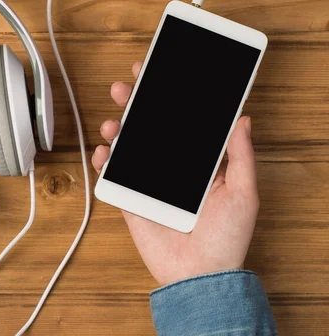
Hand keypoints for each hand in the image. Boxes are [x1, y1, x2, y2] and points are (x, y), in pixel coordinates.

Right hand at [92, 62, 259, 285]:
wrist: (199, 275)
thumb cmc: (227, 237)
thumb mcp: (244, 192)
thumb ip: (241, 155)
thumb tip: (243, 119)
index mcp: (198, 161)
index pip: (180, 121)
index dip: (168, 96)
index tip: (158, 73)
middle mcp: (171, 167)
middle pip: (148, 126)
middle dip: (135, 102)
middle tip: (125, 87)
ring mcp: (148, 182)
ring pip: (127, 145)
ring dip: (116, 128)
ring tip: (112, 122)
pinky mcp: (131, 199)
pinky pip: (112, 176)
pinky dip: (103, 161)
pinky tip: (103, 152)